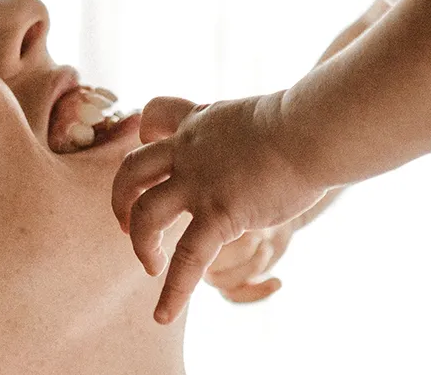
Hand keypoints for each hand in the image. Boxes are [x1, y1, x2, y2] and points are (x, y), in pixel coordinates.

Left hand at [110, 94, 328, 324]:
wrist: (310, 130)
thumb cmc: (301, 124)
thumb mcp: (257, 119)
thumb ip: (242, 136)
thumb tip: (259, 148)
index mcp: (200, 122)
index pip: (155, 114)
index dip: (146, 131)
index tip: (150, 145)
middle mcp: (189, 150)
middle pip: (131, 169)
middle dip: (121, 199)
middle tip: (125, 221)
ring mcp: (200, 183)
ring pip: (145, 214)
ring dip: (140, 244)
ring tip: (150, 264)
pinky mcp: (220, 213)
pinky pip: (187, 258)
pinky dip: (173, 292)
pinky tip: (163, 316)